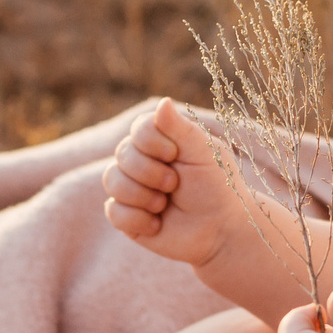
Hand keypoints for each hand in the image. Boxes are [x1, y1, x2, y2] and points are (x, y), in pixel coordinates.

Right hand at [102, 99, 244, 267]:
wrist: (220, 230)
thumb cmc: (217, 186)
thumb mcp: (204, 153)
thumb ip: (181, 128)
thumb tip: (162, 102)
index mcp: (160, 140)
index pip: (138, 128)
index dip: (152, 143)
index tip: (175, 155)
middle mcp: (140, 161)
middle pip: (122, 154)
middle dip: (151, 173)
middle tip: (175, 185)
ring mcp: (130, 188)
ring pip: (112, 181)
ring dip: (143, 196)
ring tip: (165, 205)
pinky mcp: (126, 216)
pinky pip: (113, 211)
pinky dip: (138, 219)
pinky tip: (157, 224)